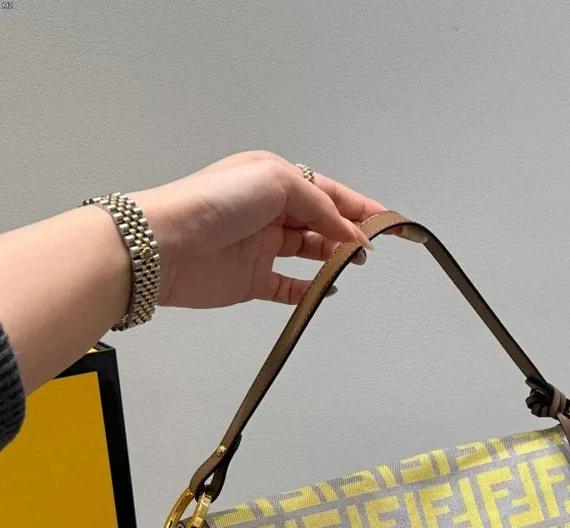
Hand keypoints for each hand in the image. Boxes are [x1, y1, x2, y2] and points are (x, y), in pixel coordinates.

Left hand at [131, 151, 385, 307]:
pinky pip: (289, 287)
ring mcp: (260, 247)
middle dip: (349, 232)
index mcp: (273, 179)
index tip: (388, 222)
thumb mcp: (276, 182)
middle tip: (371, 248)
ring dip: (333, 257)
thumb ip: (319, 206)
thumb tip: (349, 232)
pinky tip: (328, 289)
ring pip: (308, 252)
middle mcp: (267, 211)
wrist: (165, 245)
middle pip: (320, 222)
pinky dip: (310, 290)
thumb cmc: (214, 201)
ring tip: (353, 264)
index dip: (358, 207)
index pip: (326, 191)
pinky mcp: (251, 281)